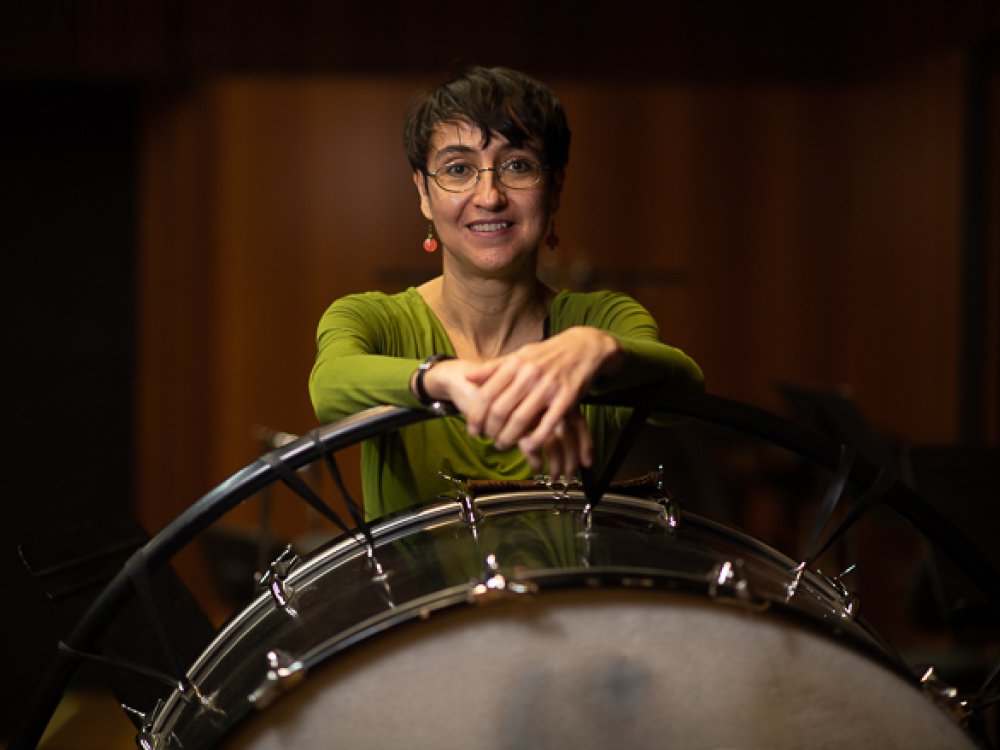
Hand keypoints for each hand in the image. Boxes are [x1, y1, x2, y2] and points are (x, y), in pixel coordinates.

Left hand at [462, 327, 622, 475]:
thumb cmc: (548, 354)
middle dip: (491, 430)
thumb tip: (467, 376)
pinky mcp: (567, 398)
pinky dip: (536, 440)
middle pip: (501, 410)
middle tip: (488, 440)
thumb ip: (494, 367)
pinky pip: (548, 424)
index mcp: (515, 364)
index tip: (473, 430)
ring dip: (509, 438)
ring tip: (503, 445)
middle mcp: (530, 374)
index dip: (476, 416)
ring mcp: (549, 387)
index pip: (487, 394)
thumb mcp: (520, 355)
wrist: (584, 347)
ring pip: (521, 420)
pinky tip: (527, 448)